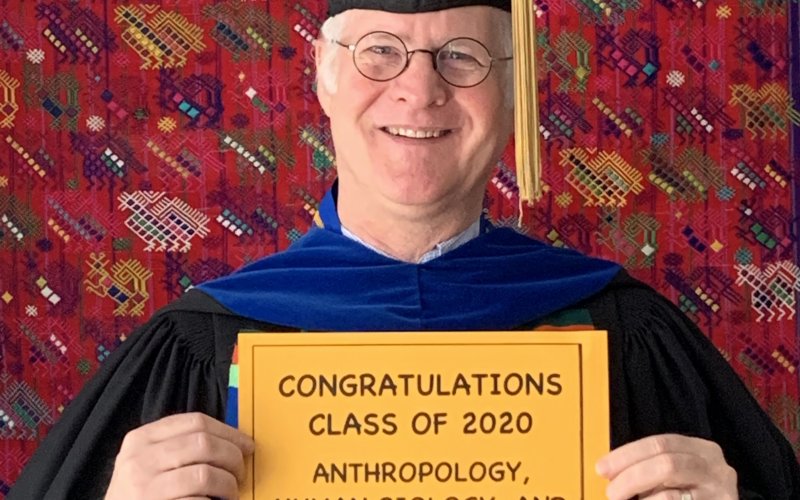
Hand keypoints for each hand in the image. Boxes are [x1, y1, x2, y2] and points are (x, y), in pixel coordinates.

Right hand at [105, 412, 254, 499]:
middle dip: (232, 457)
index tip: (246, 444)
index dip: (228, 431)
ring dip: (228, 485)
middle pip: (204, 444)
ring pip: (205, 474)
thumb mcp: (147, 462)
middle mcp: (140, 460)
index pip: (195, 421)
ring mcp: (145, 487)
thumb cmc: (137, 495)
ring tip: (229, 493)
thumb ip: (178, 446)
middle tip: (240, 472)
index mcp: (141, 439)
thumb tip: (231, 441)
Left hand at [595, 434, 737, 499]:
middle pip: (666, 465)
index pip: (660, 443)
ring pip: (670, 494)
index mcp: (703, 450)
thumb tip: (609, 470)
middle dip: (631, 477)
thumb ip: (650, 466)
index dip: (627, 454)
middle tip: (612, 491)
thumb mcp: (676, 475)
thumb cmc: (691, 495)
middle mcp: (717, 470)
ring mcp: (720, 495)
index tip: (602, 468)